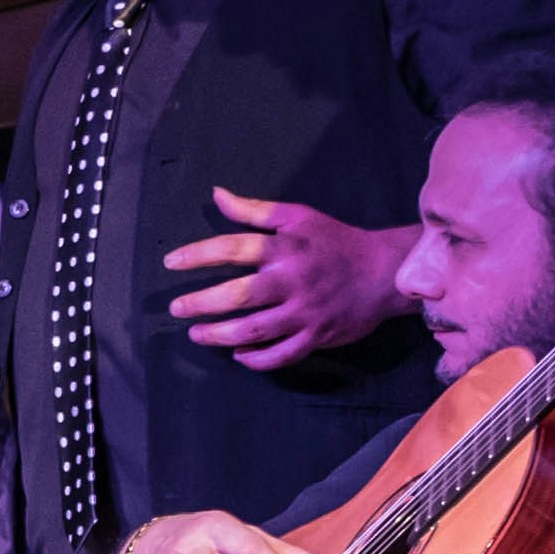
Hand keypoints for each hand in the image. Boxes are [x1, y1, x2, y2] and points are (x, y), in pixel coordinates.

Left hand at [165, 191, 405, 367]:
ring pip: (256, 330)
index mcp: (285, 247)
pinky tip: (239, 355)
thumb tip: (216, 194)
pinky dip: (258, 359)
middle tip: (177, 308)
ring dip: (221, 335)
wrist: (383, 272)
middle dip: (202, 303)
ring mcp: (305, 312)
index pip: (233, 248)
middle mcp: (292, 280)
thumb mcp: (298, 216)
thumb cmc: (336, 241)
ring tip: (197, 335)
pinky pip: (282, 355)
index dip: (198, 255)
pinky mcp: (317, 336)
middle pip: (239, 296)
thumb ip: (254, 210)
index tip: (171, 262)